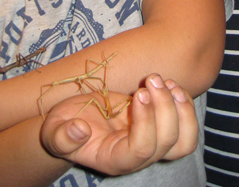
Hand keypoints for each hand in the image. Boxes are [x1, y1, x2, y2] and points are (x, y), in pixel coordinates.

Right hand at [41, 74, 197, 174]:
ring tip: (166, 82)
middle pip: (167, 143)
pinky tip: (170, 85)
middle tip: (152, 79)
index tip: (139, 93)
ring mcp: (152, 143)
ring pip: (183, 140)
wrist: (76, 120)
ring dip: (181, 109)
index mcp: (114, 160)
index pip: (141, 150)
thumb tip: (80, 131)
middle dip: (165, 108)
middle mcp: (138, 156)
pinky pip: (185, 126)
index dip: (146, 122)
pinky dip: (184, 104)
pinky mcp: (159, 128)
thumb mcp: (54, 131)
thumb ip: (62, 136)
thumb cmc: (65, 125)